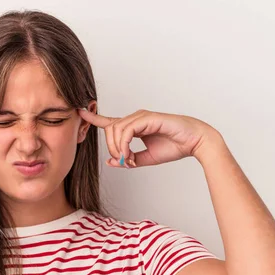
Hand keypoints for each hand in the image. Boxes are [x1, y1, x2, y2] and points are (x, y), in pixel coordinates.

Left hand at [78, 108, 218, 167]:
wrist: (194, 143)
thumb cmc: (173, 147)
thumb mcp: (145, 158)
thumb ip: (128, 159)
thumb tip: (111, 162)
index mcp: (134, 126)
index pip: (109, 121)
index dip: (94, 118)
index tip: (80, 113)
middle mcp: (135, 119)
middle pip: (110, 130)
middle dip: (111, 148)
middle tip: (123, 162)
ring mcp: (141, 117)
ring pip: (116, 130)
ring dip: (117, 149)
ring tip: (128, 160)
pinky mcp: (147, 118)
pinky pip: (126, 131)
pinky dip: (124, 144)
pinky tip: (129, 155)